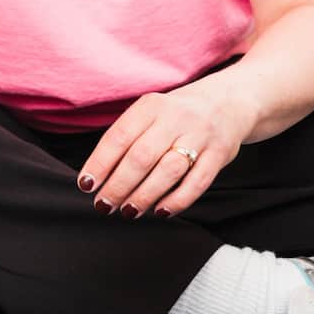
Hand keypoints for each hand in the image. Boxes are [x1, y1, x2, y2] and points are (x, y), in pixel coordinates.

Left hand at [77, 83, 248, 219]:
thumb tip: (97, 174)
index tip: (86, 185)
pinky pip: (197, 182)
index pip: (118, 137)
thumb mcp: (150, 113)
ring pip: (168, 170)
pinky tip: (160, 211)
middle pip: (141, 157)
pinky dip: (177, 200)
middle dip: (118, 185)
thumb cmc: (176, 116)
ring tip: (128, 211)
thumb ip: (127, 137)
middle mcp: (174, 118)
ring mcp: (199, 135)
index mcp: (150, 106)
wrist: (228, 102)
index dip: (99, 163)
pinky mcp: (220, 154)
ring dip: (144, 195)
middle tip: (104, 204)